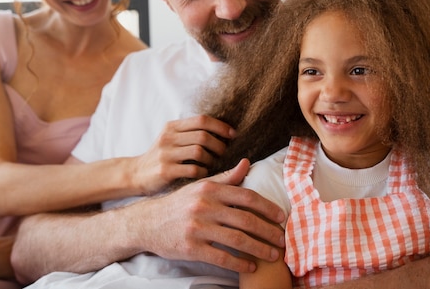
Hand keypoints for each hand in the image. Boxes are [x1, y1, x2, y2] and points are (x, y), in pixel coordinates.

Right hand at [132, 115, 235, 194]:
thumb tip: (222, 131)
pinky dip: (203, 171)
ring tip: (213, 163)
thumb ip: (190, 133)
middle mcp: (168, 137)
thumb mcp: (171, 138)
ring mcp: (165, 154)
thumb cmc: (161, 157)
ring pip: (199, 151)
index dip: (220, 126)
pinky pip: (192, 169)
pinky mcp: (165, 171)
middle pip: (203, 135)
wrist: (136, 174)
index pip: (202, 120)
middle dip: (219, 144)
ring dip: (212, 158)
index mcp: (172, 127)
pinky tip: (204, 174)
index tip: (232, 134)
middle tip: (224, 153)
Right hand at [137, 159, 285, 272]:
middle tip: (283, 240)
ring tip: (273, 255)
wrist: (147, 222)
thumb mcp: (200, 186)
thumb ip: (226, 178)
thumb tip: (247, 163)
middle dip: (268, 231)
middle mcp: (204, 206)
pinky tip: (250, 267)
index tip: (281, 216)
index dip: (267, 207)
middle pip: (246, 219)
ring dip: (259, 249)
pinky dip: (239, 263)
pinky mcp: (191, 247)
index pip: (246, 196)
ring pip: (237, 240)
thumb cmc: (179, 204)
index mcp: (210, 189)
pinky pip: (221, 257)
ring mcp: (197, 228)